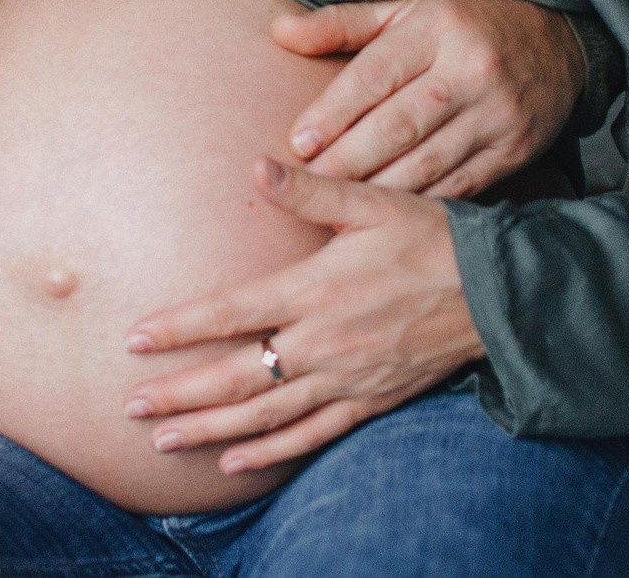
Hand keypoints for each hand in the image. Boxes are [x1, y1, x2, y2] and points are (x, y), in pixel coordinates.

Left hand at [123, 160, 483, 473]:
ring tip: (163, 440)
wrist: (498, 294)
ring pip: (265, 415)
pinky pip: (311, 435)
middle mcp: (323, 343)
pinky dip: (271, 452)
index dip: (179, 329)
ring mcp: (345, 379)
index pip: (230, 314)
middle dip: (179, 394)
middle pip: (235, 378)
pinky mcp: (369, 401)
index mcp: (315, 290)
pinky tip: (235, 462)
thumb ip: (310, 190)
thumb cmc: (432, 238)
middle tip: (130, 406)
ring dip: (210, 430)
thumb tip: (258, 165)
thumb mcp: (371, 203)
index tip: (134, 340)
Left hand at [276, 0, 584, 196]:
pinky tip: (384, 216)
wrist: (560, 40)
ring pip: (427, 162)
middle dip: (346, 159)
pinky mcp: (515, 150)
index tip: (297, 143)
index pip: (375, 75)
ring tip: (332, 207)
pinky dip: (417, 202)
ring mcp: (497, 114)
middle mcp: (470, 71)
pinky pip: (458, 184)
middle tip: (305, 184)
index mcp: (438, 28)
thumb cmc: (464, 22)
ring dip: (375, 189)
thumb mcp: (406, 7)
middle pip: (398, 125)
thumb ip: (342, 23)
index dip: (333, 112)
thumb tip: (279, 33)